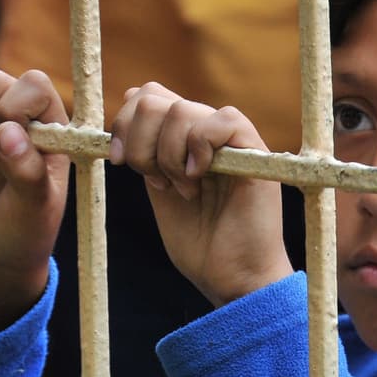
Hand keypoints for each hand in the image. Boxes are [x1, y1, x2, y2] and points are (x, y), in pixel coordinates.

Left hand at [111, 83, 292, 306]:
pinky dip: (201, 147)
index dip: (124, 124)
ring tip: (185, 190)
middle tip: (158, 182)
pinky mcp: (257, 154)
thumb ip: (148, 154)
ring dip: (169, 155)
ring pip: (182, 109)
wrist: (234, 280)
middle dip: (141, 144)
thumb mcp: (159, 191)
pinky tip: (199, 177)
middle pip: (154, 96)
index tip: (120, 164)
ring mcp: (232, 141)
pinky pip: (225, 120)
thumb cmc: (201, 246)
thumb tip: (126, 117)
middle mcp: (207, 132)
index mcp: (183, 138)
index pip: (145, 95)